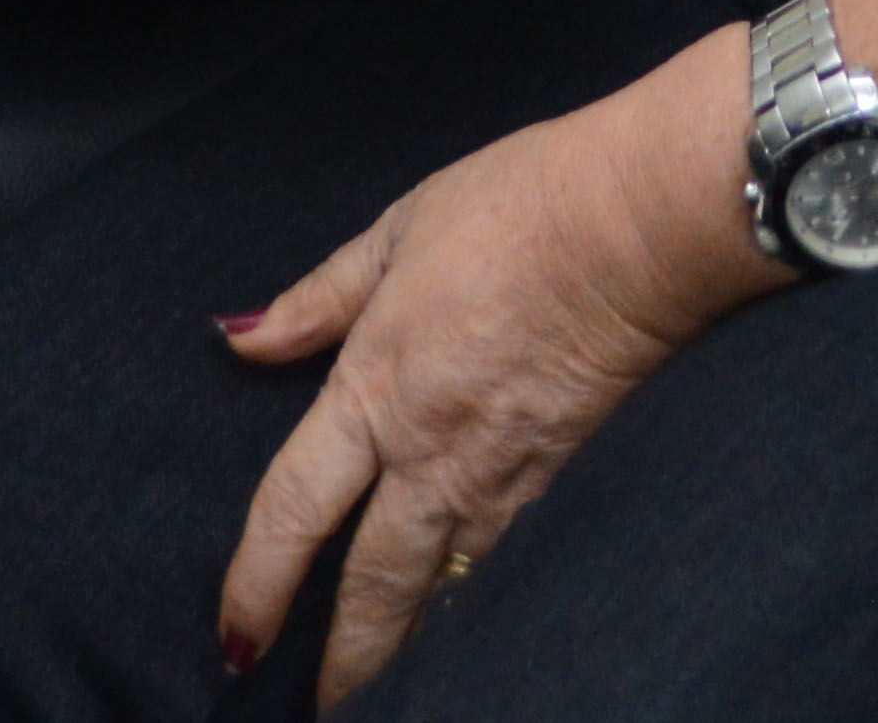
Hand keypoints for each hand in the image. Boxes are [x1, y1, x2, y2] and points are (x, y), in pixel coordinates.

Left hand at [212, 39, 780, 702]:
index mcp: (375, 387)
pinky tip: (456, 607)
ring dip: (404, 641)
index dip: (258, 583)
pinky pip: (497, 552)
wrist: (642, 220)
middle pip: (373, 584)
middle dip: (341, 659)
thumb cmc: (519, 204)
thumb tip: (240, 340)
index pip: (294, 511)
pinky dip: (467, 592)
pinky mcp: (557, 468)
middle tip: (312, 707)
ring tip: (375, 682)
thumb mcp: (398, 230)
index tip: (235, 637)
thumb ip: (318, 297)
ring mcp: (502, 470)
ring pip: (441, 585)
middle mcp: (432, 451)